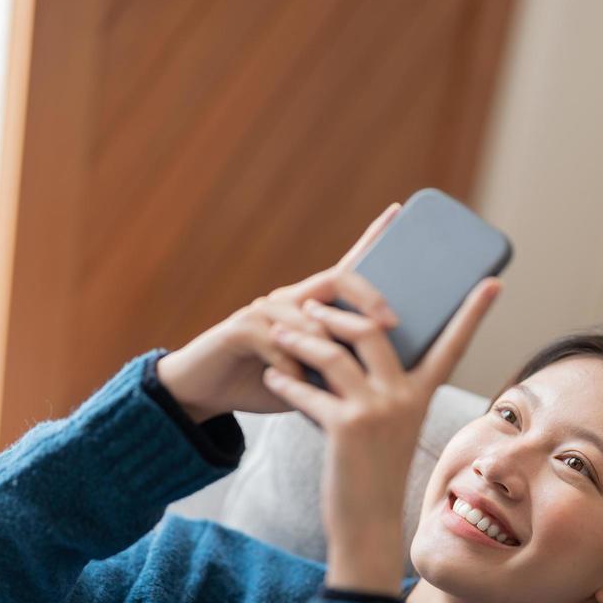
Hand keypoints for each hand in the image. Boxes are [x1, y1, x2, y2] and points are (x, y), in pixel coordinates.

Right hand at [155, 204, 404, 421]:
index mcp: (309, 306)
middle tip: (391, 323)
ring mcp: (263, 311)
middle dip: (368, 298)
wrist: (204, 392)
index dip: (370, 239)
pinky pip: (277, 344)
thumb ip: (338, 368)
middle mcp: (288, 299)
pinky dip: (293, 368)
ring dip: (328, 347)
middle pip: (336, 280)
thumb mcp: (310, 379)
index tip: (397, 210)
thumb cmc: (261, 384)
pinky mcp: (239, 329)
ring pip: (309, 318)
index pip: (346, 269)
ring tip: (345, 376)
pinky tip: (298, 384)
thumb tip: (384, 370)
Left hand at [261, 270, 502, 594]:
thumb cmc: (376, 473)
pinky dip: (286, 381)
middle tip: (310, 306)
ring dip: (301, 339)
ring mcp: (377, 412)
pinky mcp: (346, 428)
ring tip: (279, 332)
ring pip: (334, 354)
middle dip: (337, 313)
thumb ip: (386, 391)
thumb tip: (359, 347)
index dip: (473, 313)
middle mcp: (404, 398)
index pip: (453, 345)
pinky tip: (272, 376)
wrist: (367, 525)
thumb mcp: (392, 428)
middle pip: (372, 330)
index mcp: (422, 395)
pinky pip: (310, 391)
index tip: (493, 282)